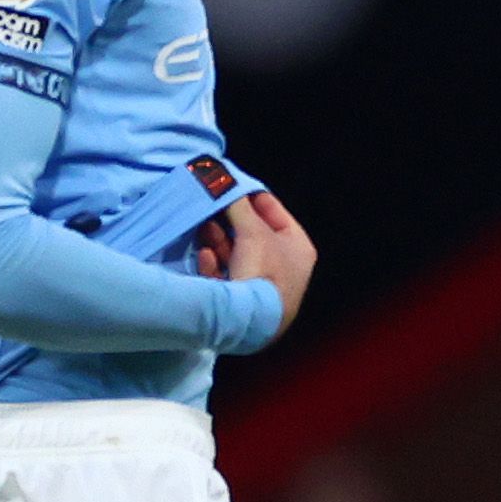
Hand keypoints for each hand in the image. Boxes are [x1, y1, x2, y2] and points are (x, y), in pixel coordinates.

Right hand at [198, 191, 317, 343]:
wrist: (250, 321)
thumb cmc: (263, 271)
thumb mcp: (252, 231)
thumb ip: (238, 204)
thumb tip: (224, 180)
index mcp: (298, 248)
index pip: (277, 214)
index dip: (254, 198)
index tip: (233, 185)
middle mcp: (285, 267)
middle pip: (253, 234)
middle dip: (230, 220)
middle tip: (211, 204)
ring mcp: (263, 285)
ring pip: (236, 254)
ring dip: (218, 240)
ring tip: (202, 226)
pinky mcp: (242, 301)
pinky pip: (225, 275)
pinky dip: (214, 263)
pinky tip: (204, 255)